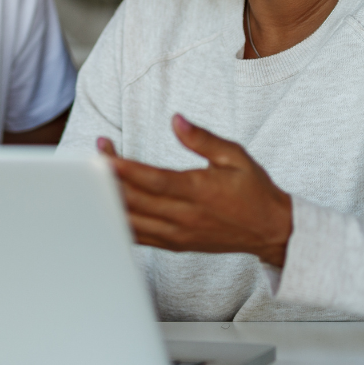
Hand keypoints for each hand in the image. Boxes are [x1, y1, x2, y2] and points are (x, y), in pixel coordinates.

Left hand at [98, 115, 292, 266]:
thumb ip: (202, 139)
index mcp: (198, 192)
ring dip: (109, 200)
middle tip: (94, 155)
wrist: (270, 230)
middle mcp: (184, 217)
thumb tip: (176, 119)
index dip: (126, 169)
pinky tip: (104, 205)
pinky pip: (139, 236)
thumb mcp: (235, 156)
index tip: (104, 154)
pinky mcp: (174, 245)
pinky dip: (118, 222)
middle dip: (110, 178)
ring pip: (132, 221)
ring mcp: (177, 235)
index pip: (154, 181)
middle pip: (136, 200)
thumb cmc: (253, 189)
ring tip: (93, 177)